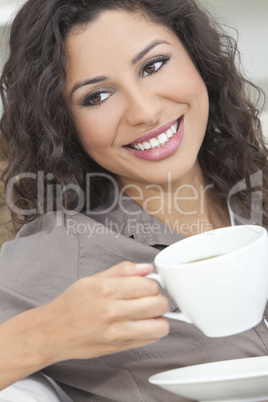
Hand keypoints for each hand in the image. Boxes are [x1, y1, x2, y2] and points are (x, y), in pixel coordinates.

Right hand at [41, 261, 169, 362]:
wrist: (52, 332)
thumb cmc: (71, 305)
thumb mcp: (92, 279)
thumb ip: (122, 271)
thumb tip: (146, 268)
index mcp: (106, 289)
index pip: (147, 285)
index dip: (152, 284)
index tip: (147, 285)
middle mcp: (112, 311)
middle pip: (158, 304)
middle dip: (159, 299)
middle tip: (150, 298)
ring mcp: (116, 333)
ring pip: (160, 326)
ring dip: (159, 318)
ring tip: (149, 314)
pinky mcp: (119, 348)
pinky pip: (150, 340)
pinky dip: (152, 332)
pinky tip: (142, 325)